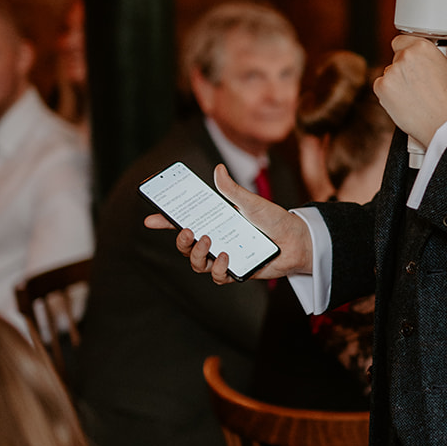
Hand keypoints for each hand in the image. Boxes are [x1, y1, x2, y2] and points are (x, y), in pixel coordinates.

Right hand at [143, 163, 312, 283]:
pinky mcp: (235, 271)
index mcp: (215, 221)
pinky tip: (227, 257)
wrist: (296, 241)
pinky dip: (219, 268)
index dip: (165, 220)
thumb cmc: (274, 219)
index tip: (150, 218)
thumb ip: (232, 190)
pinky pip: (218, 276)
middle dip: (180, 240)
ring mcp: (224, 256)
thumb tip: (218, 169)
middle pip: (185, 245)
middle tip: (189, 230)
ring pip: (197, 263)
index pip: (184, 221)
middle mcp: (216, 239)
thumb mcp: (251, 202)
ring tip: (209, 242)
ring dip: (197, 254)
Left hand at [374, 36, 446, 144]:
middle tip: (416, 84)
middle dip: (403, 69)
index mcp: (422, 47)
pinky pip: (381, 87)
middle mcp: (405, 55)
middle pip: (396, 58)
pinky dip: (388, 94)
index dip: (406, 52)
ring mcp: (391, 71)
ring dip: (396, 82)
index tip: (411, 62)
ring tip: (412, 96)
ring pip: (388, 73)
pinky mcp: (382, 86)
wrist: (442, 123)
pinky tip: (403, 102)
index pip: (402, 40)